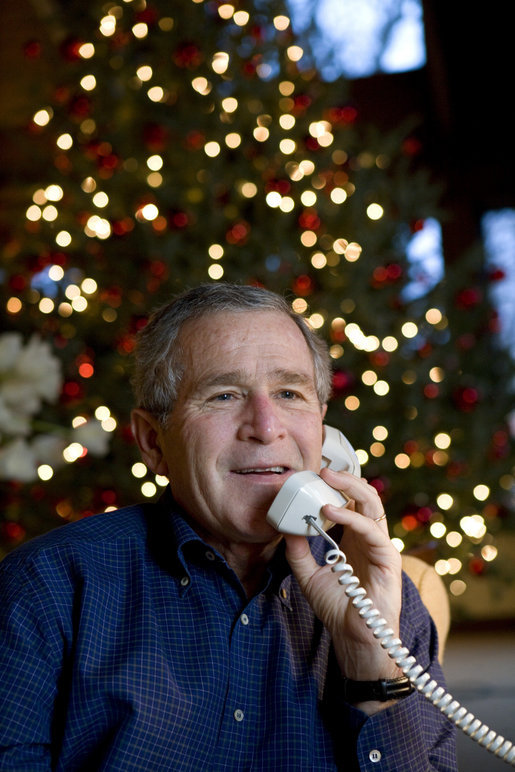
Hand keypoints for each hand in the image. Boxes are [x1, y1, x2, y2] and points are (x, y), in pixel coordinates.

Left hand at [284, 468, 402, 686]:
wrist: (353, 640)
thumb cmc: (338, 608)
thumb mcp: (308, 575)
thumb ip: (298, 551)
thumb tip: (285, 527)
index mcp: (355, 538)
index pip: (350, 502)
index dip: (336, 486)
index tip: (314, 474)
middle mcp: (370, 538)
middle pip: (364, 497)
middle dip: (345, 479)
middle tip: (322, 469)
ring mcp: (381, 547)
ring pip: (373, 506)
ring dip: (350, 489)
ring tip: (327, 480)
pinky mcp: (388, 560)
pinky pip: (372, 532)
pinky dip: (352, 518)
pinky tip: (331, 512)